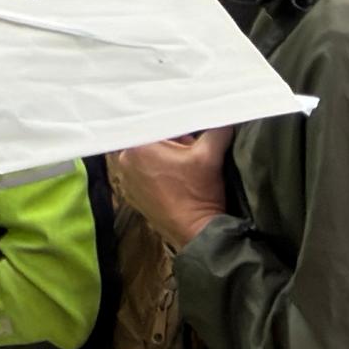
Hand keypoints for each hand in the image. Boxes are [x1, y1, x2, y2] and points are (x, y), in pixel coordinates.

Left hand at [107, 128, 232, 242]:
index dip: (174, 123)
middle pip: (150, 138)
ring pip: (148, 155)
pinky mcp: (134, 195)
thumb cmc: (200, 194)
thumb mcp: (210, 155)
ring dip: (166, 156)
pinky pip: (145, 173)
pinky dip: (160, 171)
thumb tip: (224, 114)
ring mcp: (127, 180)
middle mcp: (125, 161)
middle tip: (190, 146)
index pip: (153, 122)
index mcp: (137, 147)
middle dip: (171, 140)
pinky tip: (178, 178)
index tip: (187, 127)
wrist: (198, 234)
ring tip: (186, 164)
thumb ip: (217, 128)